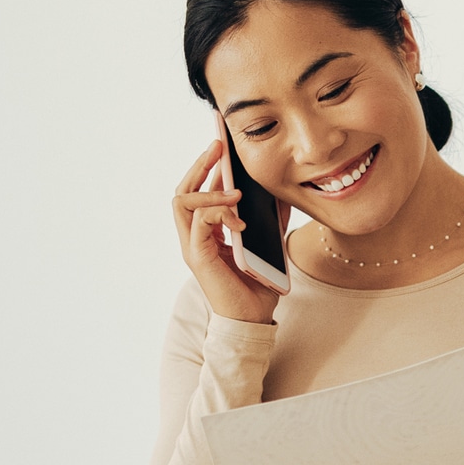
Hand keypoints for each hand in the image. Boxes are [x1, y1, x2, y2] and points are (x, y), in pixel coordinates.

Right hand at [172, 140, 289, 322]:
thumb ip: (270, 219)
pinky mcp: (199, 257)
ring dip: (208, 190)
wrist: (254, 318)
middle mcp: (195, 237)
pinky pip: (199, 223)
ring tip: (235, 190)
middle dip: (199, 165)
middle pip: (183, 190)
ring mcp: (194, 247)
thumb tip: (281, 193)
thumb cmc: (258, 285)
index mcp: (207, 232)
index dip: (206, 167)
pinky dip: (218, 213)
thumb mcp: (269, 243)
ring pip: (182, 202)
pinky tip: (239, 219)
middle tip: (217, 146)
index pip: (197, 192)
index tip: (220, 145)